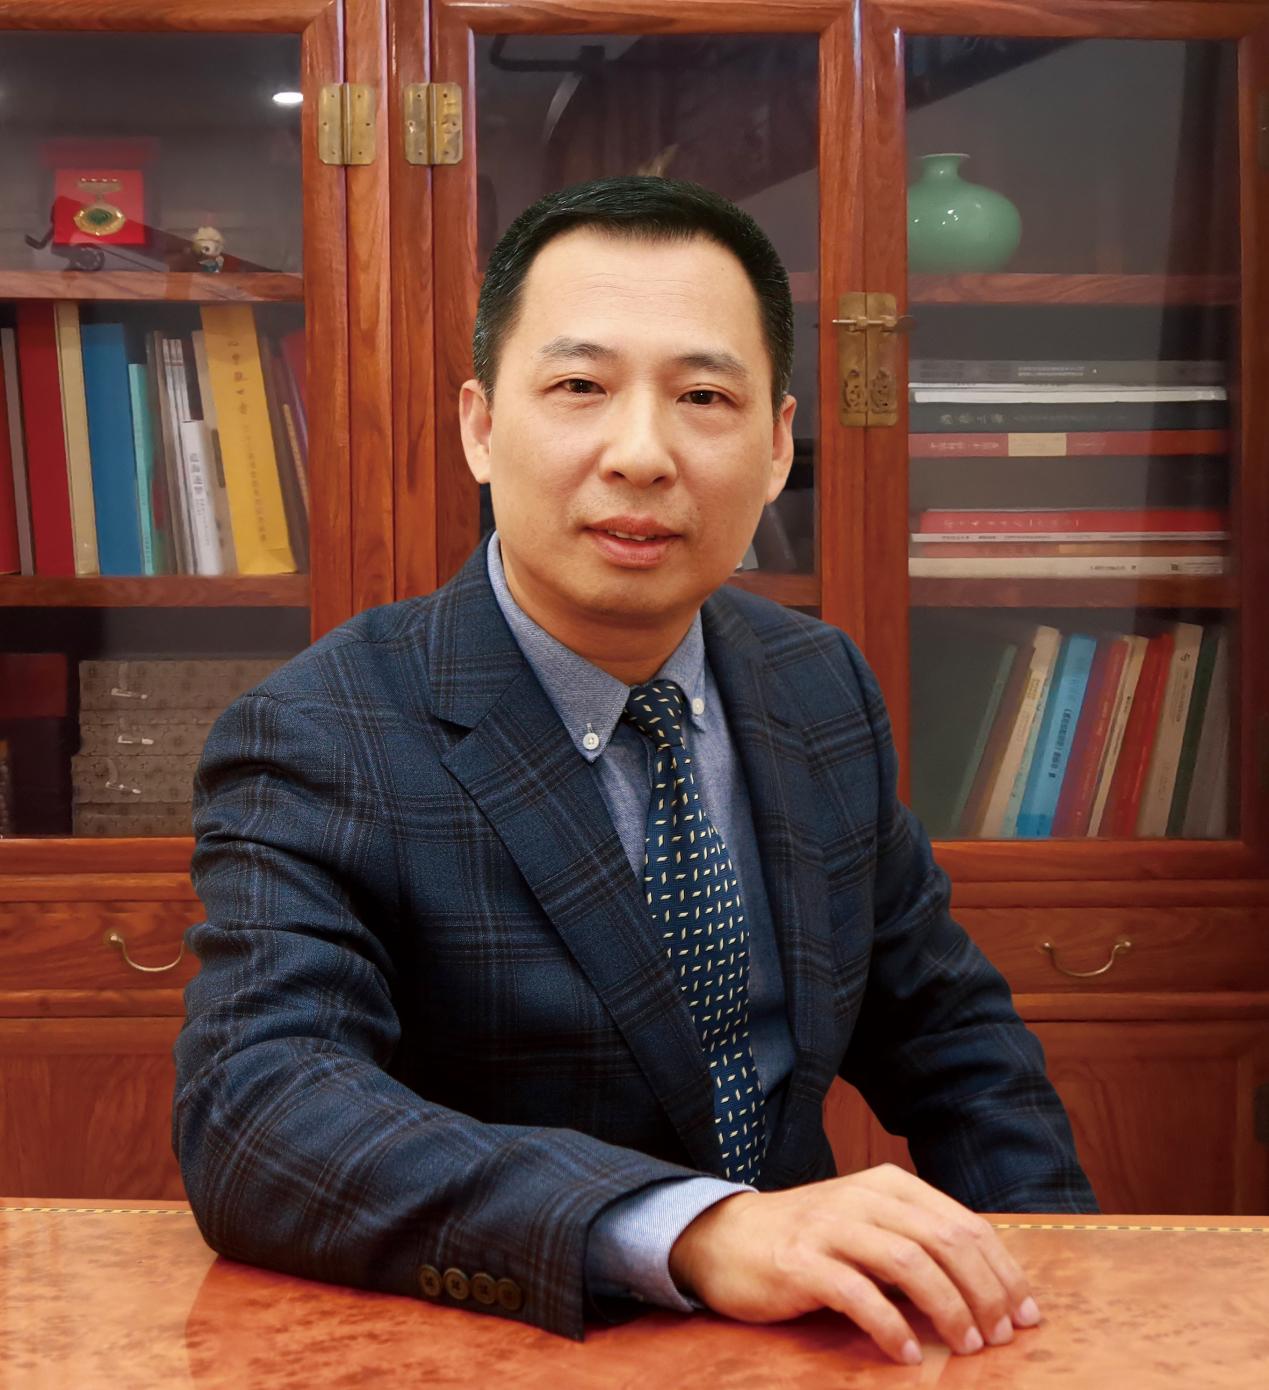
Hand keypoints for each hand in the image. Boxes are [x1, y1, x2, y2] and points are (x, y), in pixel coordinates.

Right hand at [667, 1163, 1039, 1365]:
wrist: (725, 1238)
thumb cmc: (809, 1241)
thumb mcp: (867, 1226)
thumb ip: (916, 1242)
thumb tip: (987, 1287)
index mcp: (888, 1185)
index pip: (964, 1223)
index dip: (1003, 1270)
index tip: (1027, 1314)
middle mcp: (863, 1197)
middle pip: (945, 1240)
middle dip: (985, 1292)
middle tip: (1001, 1336)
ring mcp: (830, 1227)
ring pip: (910, 1261)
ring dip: (948, 1308)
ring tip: (967, 1346)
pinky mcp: (800, 1262)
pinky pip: (858, 1293)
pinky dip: (891, 1326)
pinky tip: (908, 1353)